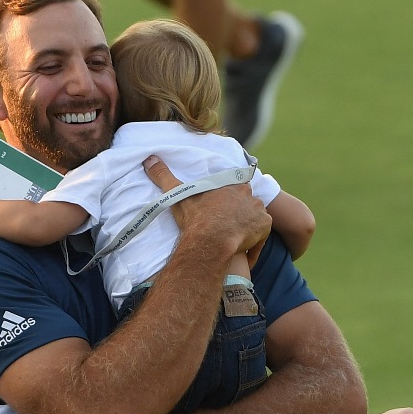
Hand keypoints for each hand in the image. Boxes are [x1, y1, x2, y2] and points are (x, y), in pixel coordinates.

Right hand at [142, 155, 269, 259]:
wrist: (211, 240)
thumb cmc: (195, 217)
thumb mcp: (178, 195)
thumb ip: (164, 176)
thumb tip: (149, 159)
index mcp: (231, 184)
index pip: (235, 185)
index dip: (229, 197)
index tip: (221, 208)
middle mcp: (249, 194)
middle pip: (247, 201)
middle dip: (239, 211)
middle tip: (225, 225)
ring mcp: (258, 210)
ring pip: (255, 218)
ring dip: (247, 226)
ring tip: (233, 239)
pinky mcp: (264, 227)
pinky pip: (260, 237)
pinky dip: (253, 245)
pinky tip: (241, 254)